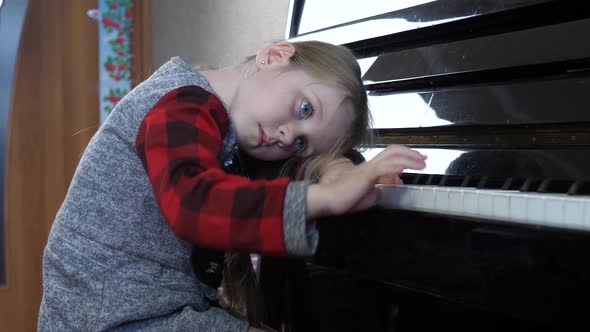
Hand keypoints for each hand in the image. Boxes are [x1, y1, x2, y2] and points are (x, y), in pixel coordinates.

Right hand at [307, 145, 425, 217]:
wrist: (328, 199)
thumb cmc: (344, 198)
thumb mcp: (369, 194)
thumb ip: (382, 187)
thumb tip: (394, 183)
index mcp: (370, 168)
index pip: (390, 156)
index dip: (406, 156)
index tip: (418, 160)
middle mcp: (370, 165)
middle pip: (393, 151)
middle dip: (411, 153)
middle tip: (424, 158)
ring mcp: (368, 168)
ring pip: (392, 157)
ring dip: (409, 159)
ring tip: (421, 163)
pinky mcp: (366, 175)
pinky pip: (384, 168)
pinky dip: (396, 167)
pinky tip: (405, 169)